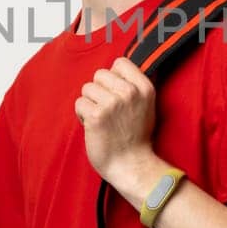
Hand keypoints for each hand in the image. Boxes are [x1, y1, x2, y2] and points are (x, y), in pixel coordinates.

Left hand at [74, 56, 156, 194]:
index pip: (120, 63)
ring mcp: (112, 103)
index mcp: (144, 88)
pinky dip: (82, 115)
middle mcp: (129, 92)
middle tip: (107, 111)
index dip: (113, 77)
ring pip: (87, 88)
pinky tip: (94, 127)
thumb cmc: (136, 138)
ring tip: (101, 120)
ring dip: (89, 104)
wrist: (131, 165)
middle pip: (99, 74)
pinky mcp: (96, 115)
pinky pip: (79, 103)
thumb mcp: (147, 106)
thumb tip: (116, 71)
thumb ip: (134, 86)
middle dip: (99, 91)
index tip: (115, 93)